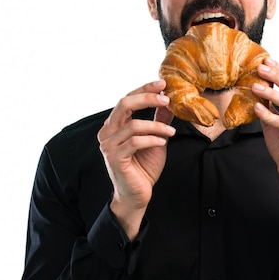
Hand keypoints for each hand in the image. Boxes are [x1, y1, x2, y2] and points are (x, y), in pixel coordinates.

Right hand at [97, 80, 175, 238]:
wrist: (138, 195)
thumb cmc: (144, 167)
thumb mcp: (156, 138)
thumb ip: (159, 120)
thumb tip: (168, 100)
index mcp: (114, 125)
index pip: (127, 99)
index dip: (144, 89)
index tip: (163, 84)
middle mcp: (107, 132)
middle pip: (124, 104)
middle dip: (147, 98)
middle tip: (167, 99)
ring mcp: (108, 145)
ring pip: (133, 125)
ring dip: (156, 126)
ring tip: (171, 133)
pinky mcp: (114, 158)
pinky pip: (134, 142)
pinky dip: (152, 140)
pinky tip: (162, 143)